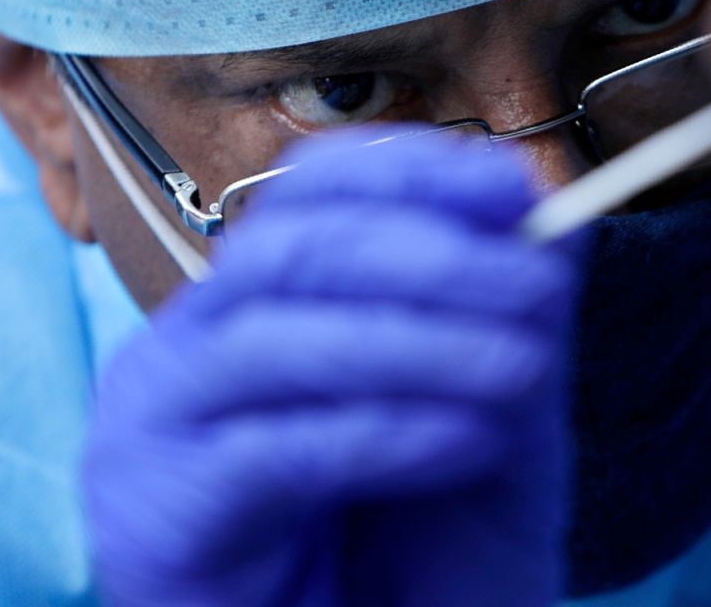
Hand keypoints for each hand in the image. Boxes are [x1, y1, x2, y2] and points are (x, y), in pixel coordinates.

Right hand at [82, 130, 580, 606]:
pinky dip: (386, 433)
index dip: (414, 173)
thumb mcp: (490, 404)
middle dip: (432, 258)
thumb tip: (554, 201)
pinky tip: (470, 440)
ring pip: (276, 340)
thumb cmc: (426, 538)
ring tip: (524, 368)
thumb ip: (506, 308)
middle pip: (293, 249)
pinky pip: (272, 451)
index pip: (312, 190)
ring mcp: (156, 425)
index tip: (517, 188)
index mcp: (257, 299)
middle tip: (538, 288)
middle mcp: (189, 344)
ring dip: (421, 344)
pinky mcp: (157, 514)